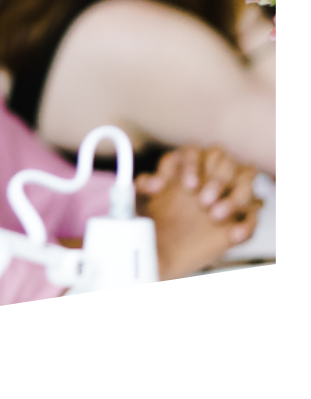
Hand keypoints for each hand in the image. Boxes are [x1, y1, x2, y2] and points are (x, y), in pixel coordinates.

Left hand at [136, 146, 261, 277]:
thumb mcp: (143, 200)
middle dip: (217, 180)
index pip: (194, 151)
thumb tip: (147, 183)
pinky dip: (247, 224)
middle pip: (226, 162)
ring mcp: (228, 195)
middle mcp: (210, 175)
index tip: (188, 185)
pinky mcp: (240, 219)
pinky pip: (254, 216)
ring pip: (247, 183)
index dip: (192, 165)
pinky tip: (234, 234)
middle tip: (203, 200)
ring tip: (215, 215)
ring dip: (235, 198)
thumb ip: (143, 187)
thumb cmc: (154, 214)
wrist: (164, 246)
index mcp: (186, 164)